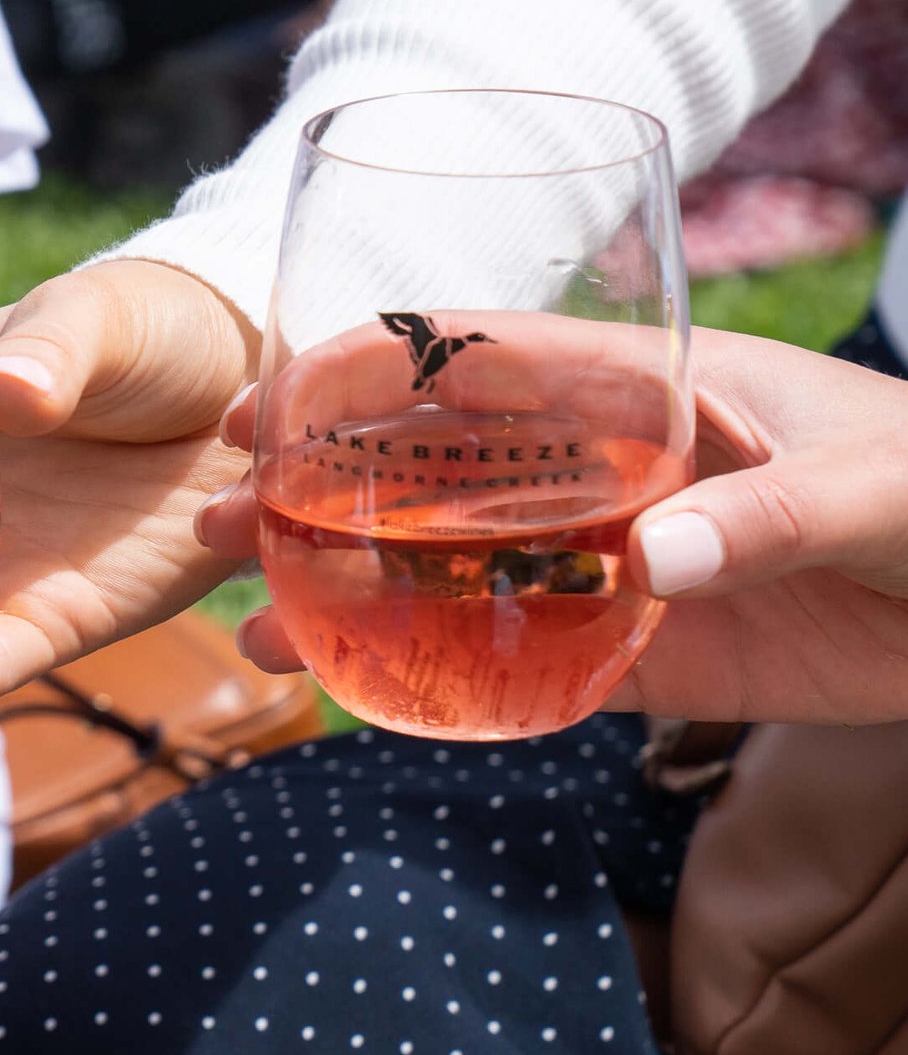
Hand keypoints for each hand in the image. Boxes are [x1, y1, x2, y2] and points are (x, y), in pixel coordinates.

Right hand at [203, 327, 907, 723]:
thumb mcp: (870, 486)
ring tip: (253, 623)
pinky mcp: (640, 656)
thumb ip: (762, 515)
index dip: (358, 371)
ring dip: (347, 592)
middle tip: (212, 524)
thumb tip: (650, 559)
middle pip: (428, 471)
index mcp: (642, 391)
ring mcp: (608, 565)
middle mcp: (599, 474)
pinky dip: (432, 680)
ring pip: (449, 574)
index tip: (258, 403)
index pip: (475, 359)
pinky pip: (515, 667)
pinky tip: (353, 695)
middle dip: (311, 492)